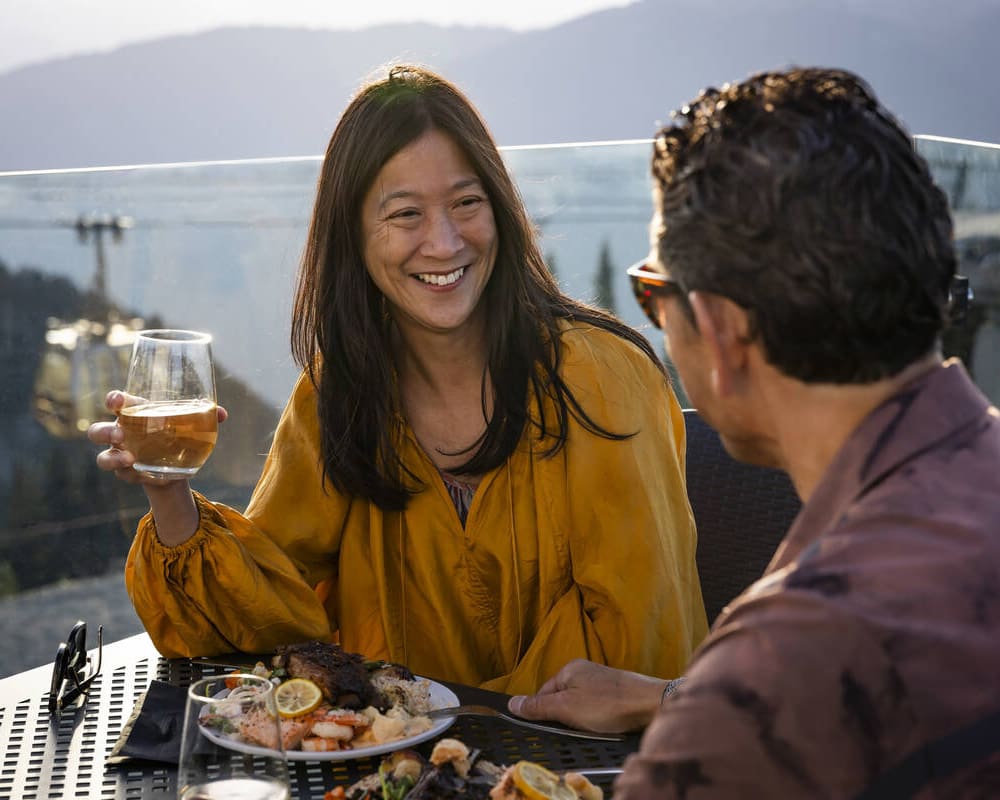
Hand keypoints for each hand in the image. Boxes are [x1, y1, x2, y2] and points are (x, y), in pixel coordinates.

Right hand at [88, 390, 227, 486]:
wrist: (176, 463)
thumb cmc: (178, 433)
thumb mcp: (189, 423)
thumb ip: (206, 416)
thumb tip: (221, 414)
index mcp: (134, 413)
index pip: (117, 402)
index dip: (114, 399)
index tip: (118, 401)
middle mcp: (121, 432)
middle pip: (98, 430)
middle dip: (105, 431)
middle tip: (121, 434)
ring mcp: (119, 454)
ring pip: (102, 456)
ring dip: (112, 458)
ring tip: (129, 459)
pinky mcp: (126, 472)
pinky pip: (121, 475)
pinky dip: (132, 475)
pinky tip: (146, 475)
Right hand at [507, 659, 667, 732]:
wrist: (651, 704)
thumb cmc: (609, 704)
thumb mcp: (566, 708)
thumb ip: (538, 707)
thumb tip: (512, 702)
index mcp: (569, 669)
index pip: (543, 692)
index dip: (543, 712)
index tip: (549, 726)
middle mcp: (585, 670)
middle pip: (562, 698)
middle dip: (564, 716)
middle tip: (573, 727)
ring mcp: (602, 681)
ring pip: (580, 704)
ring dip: (582, 719)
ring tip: (593, 726)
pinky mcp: (616, 693)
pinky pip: (597, 708)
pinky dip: (598, 719)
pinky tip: (605, 725)